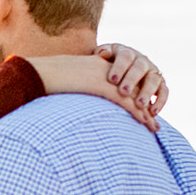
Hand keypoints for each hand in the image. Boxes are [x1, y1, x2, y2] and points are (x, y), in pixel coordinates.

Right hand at [24, 52, 162, 131]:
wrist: (41, 72)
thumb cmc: (46, 81)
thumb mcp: (65, 84)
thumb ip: (75, 91)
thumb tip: (71, 106)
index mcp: (99, 67)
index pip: (123, 83)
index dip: (134, 98)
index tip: (141, 111)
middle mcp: (107, 70)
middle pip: (134, 89)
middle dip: (145, 106)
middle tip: (153, 122)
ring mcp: (107, 78)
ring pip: (134, 96)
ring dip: (146, 113)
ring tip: (154, 127)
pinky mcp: (105, 86)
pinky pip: (127, 101)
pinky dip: (138, 113)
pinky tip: (146, 122)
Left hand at [95, 42, 167, 117]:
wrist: (120, 72)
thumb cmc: (106, 66)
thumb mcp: (102, 57)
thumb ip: (101, 54)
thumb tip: (103, 53)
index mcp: (127, 53)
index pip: (125, 56)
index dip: (119, 67)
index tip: (112, 80)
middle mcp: (142, 61)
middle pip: (140, 67)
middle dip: (132, 80)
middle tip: (124, 92)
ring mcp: (152, 72)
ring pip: (154, 80)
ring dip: (147, 92)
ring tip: (140, 104)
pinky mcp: (160, 84)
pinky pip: (164, 92)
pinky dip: (160, 102)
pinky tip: (153, 113)